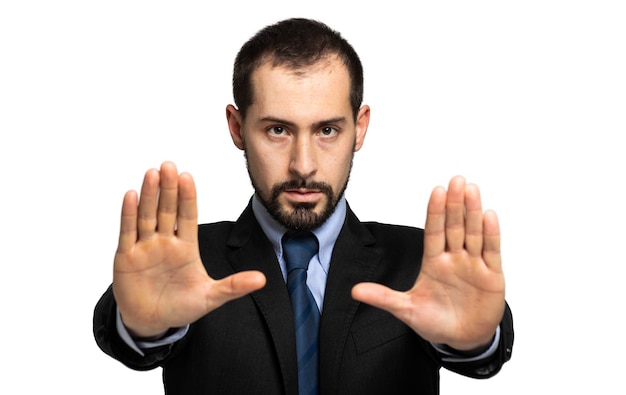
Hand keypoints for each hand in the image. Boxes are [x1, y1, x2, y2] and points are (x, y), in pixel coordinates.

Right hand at [112, 162, 265, 337]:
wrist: (151, 322)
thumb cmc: (181, 307)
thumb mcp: (210, 297)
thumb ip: (233, 286)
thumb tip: (262, 280)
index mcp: (186, 247)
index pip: (188, 216)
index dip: (188, 197)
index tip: (188, 177)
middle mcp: (165, 241)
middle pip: (167, 210)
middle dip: (169, 189)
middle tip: (169, 166)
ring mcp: (145, 247)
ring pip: (147, 216)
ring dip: (149, 195)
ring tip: (151, 174)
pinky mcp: (126, 256)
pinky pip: (127, 232)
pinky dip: (129, 214)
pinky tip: (131, 195)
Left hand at [352, 176, 504, 350]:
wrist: (463, 339)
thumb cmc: (435, 321)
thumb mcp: (407, 310)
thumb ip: (384, 298)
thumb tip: (355, 290)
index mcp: (433, 261)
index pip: (433, 231)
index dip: (435, 211)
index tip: (437, 190)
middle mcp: (454, 258)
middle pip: (454, 226)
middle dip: (454, 204)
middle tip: (456, 180)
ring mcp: (473, 264)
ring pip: (473, 233)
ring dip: (473, 212)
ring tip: (471, 190)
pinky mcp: (491, 275)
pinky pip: (491, 251)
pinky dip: (491, 234)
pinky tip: (489, 215)